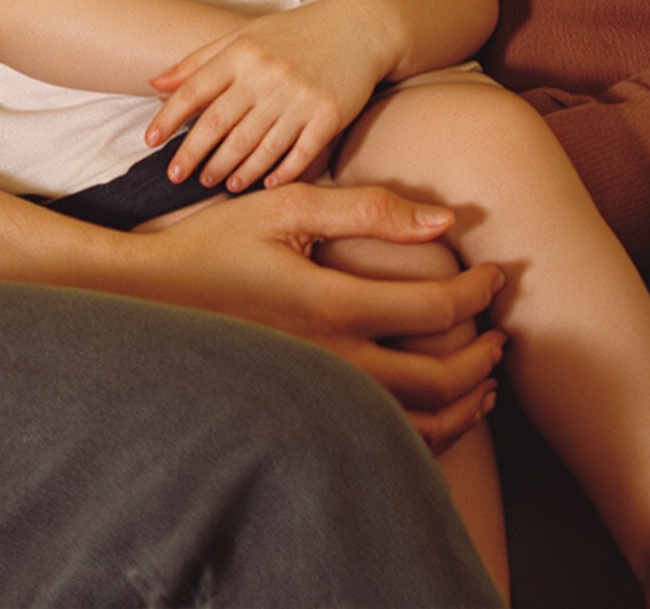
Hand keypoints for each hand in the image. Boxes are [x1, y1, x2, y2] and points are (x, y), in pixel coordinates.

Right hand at [127, 181, 505, 450]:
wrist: (148, 302)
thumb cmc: (216, 243)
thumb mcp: (285, 206)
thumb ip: (367, 208)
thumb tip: (442, 220)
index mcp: (329, 305)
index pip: (436, 310)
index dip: (480, 292)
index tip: (496, 273)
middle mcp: (330, 363)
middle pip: (440, 379)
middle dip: (484, 355)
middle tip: (501, 331)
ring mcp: (318, 399)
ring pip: (420, 426)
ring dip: (465, 402)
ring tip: (484, 377)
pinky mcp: (306, 417)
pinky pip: (386, 444)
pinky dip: (427, 432)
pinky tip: (435, 408)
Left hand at [148, 0, 392, 191]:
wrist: (359, 28)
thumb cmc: (296, 33)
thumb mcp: (246, 36)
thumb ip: (200, 60)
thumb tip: (155, 83)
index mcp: (243, 53)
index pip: (196, 90)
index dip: (169, 118)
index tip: (150, 141)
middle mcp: (268, 75)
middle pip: (221, 124)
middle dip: (195, 154)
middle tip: (178, 176)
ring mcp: (299, 96)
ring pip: (256, 144)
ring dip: (233, 169)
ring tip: (218, 183)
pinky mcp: (328, 115)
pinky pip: (298, 153)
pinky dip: (279, 172)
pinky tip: (264, 183)